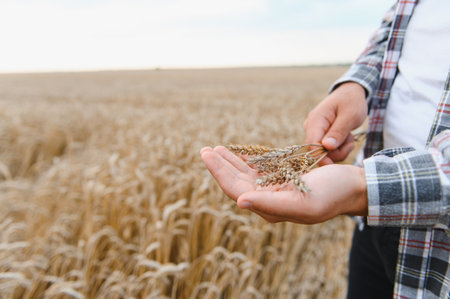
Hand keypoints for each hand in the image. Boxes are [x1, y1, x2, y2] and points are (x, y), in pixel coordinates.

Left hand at [201, 146, 367, 223]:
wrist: (353, 187)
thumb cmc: (332, 194)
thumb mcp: (303, 201)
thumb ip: (270, 203)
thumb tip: (240, 202)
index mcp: (270, 208)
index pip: (236, 190)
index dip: (219, 173)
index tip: (206, 155)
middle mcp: (269, 201)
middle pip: (236, 182)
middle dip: (220, 166)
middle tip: (205, 149)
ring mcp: (275, 190)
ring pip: (245, 176)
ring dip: (230, 162)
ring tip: (216, 149)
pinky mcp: (282, 180)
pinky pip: (258, 171)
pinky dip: (247, 161)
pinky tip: (239, 154)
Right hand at [303, 82, 366, 163]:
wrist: (350, 93)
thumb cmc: (351, 102)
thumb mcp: (350, 116)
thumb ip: (338, 131)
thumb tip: (327, 147)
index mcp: (316, 120)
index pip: (311, 145)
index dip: (321, 157)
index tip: (335, 165)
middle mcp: (311, 127)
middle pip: (317, 151)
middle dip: (336, 152)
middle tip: (350, 142)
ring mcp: (314, 131)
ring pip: (324, 152)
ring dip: (340, 149)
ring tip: (349, 136)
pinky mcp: (319, 135)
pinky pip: (327, 149)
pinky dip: (339, 147)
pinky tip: (345, 137)